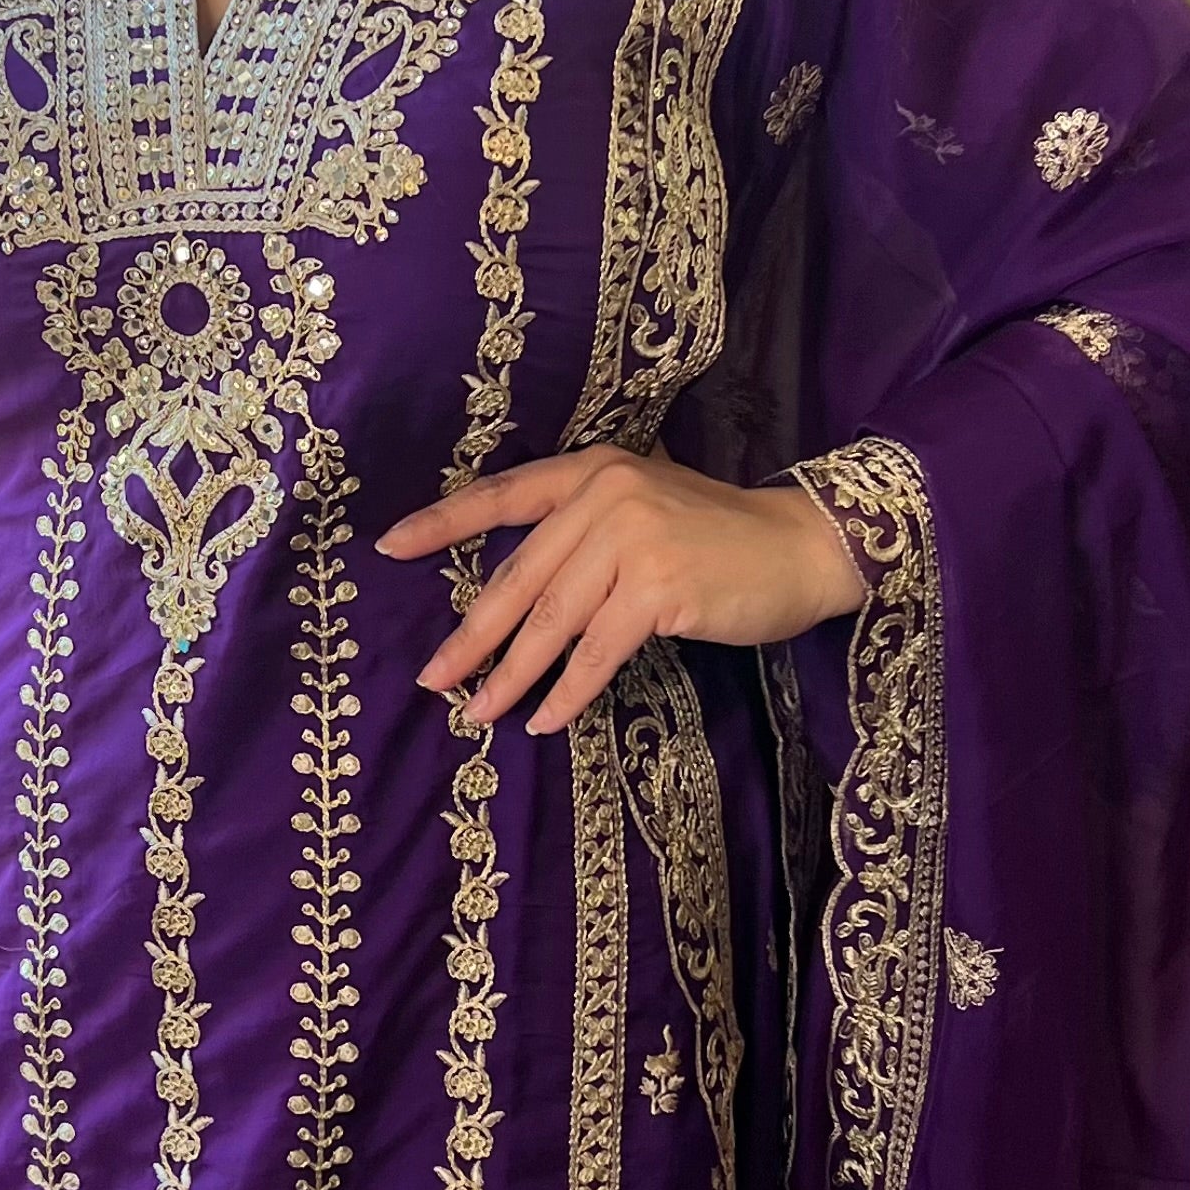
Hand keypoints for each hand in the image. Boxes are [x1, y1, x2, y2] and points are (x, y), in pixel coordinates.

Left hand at [378, 446, 866, 735]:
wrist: (801, 547)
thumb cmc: (719, 540)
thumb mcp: (644, 512)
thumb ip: (584, 536)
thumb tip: (517, 601)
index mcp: (593, 470)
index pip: (502, 496)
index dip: (442, 523)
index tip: (388, 546)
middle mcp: (605, 495)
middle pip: (518, 577)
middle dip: (472, 636)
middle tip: (434, 679)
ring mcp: (632, 538)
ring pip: (551, 620)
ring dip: (511, 675)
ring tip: (480, 713)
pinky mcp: (659, 586)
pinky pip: (596, 651)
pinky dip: (567, 691)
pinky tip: (544, 719)